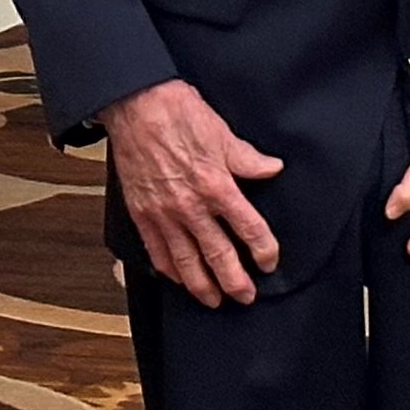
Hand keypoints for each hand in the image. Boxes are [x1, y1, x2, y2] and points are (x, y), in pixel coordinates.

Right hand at [101, 79, 282, 307]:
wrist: (137, 108)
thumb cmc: (181, 115)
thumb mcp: (224, 134)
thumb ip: (248, 159)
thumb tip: (272, 169)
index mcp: (217, 185)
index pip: (247, 226)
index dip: (262, 248)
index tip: (270, 262)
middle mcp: (190, 205)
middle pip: (217, 252)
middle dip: (233, 280)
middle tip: (245, 297)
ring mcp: (163, 213)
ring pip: (185, 260)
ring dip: (200, 284)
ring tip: (213, 301)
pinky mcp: (141, 213)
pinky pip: (156, 250)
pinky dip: (168, 269)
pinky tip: (178, 279)